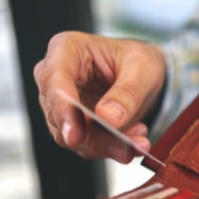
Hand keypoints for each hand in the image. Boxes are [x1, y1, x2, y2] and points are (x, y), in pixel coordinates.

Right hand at [34, 31, 166, 162]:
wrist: (144, 75)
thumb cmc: (138, 60)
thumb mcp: (143, 68)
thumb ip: (127, 92)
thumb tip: (107, 118)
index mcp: (66, 50)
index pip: (54, 82)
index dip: (62, 110)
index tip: (75, 136)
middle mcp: (56, 79)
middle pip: (61, 117)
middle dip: (94, 138)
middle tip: (126, 148)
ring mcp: (62, 106)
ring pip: (73, 138)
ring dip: (107, 146)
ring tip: (139, 143)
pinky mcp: (75, 126)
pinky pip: (87, 146)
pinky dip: (112, 148)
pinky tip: (135, 140)